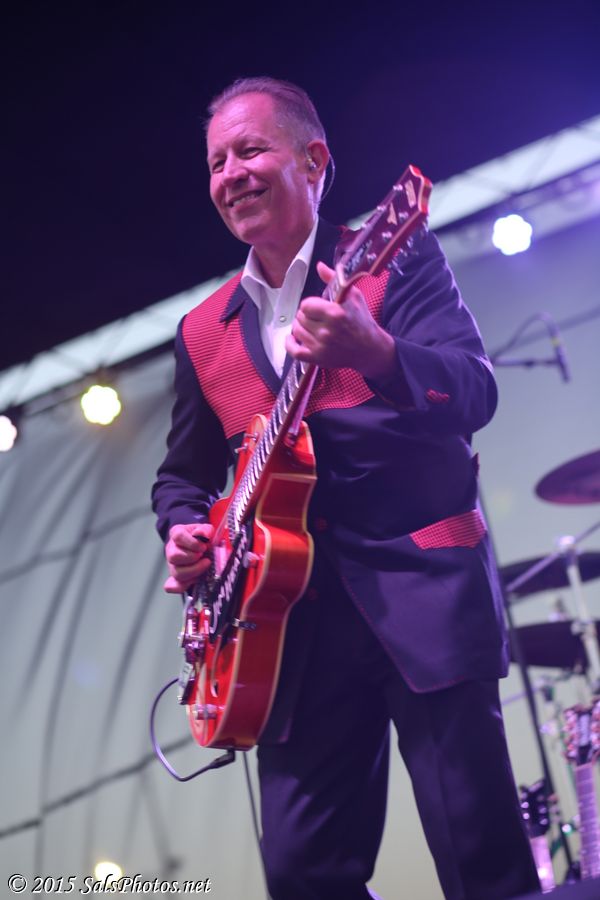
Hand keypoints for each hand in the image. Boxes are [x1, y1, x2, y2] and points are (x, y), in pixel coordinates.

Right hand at [163, 523, 213, 593]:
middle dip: (192, 558)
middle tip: (203, 557)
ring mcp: (172, 565)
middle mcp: (171, 550)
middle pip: (174, 556)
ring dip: (193, 571)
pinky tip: (194, 580)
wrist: (201, 546)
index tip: (203, 547)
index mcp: (177, 534)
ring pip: (176, 572)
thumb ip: (205, 530)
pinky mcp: (175, 578)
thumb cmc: (201, 538)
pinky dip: (182, 586)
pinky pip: (172, 586)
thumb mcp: (206, 530)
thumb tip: (202, 534)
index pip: (178, 536)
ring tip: (204, 565)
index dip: (192, 543)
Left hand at [285, 261, 396, 379]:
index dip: (309, 304)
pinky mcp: (318, 359)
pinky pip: (295, 352)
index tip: (317, 306)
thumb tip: (320, 266)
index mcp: (335, 313)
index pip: (306, 305)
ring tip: (309, 325)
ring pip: (297, 331)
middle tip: (315, 317)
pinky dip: (289, 344)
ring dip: (299, 326)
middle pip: (300, 317)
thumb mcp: (353, 296)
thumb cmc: (362, 321)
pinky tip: (291, 338)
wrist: (370, 349)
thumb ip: (334, 279)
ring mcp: (321, 346)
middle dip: (306, 315)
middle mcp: (327, 331)